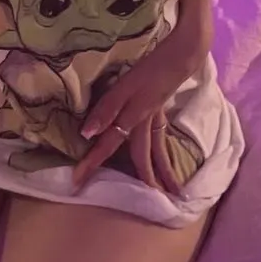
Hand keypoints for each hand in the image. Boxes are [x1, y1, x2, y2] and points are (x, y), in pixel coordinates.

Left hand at [71, 38, 204, 194]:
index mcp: (132, 119)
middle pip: (141, 158)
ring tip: (174, 194)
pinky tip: (167, 161)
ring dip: (163, 174)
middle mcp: (145, 124)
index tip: (77, 183)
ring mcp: (156, 118)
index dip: (92, 163)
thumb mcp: (124, 86)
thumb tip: (87, 134)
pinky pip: (162, 140)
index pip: (107, 146)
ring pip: (158, 152)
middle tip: (149, 206)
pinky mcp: (161, 110)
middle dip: (143, 182)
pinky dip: (165, 154)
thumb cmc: (151, 67)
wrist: (182, 55)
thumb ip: (106, 109)